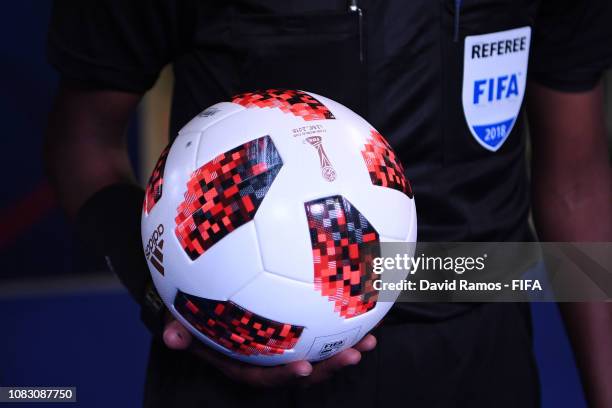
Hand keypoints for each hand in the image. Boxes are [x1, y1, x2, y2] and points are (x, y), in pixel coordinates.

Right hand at [163, 315, 375, 386]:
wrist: (206, 294)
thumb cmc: (196, 311)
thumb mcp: (182, 319)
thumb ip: (178, 329)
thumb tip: (170, 337)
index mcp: (245, 362)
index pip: (264, 376)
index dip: (284, 375)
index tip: (304, 368)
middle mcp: (268, 356)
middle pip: (301, 369)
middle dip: (330, 366)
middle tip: (355, 354)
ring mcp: (285, 342)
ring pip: (317, 351)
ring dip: (345, 347)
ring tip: (372, 339)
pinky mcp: (297, 324)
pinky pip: (320, 327)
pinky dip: (341, 321)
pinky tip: (362, 304)